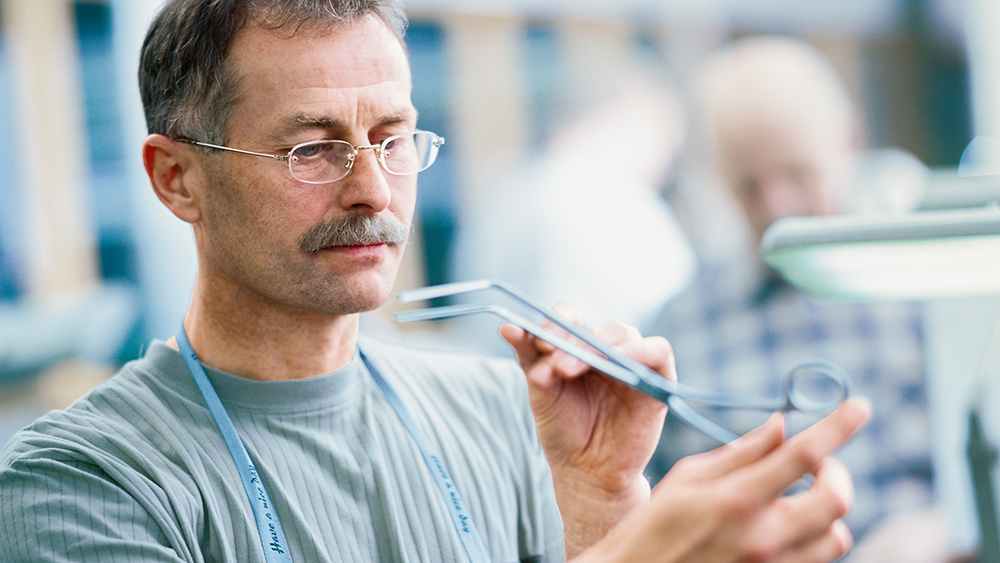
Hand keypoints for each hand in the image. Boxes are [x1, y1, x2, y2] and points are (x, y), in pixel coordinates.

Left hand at [500, 306, 676, 554]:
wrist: (588, 472)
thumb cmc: (563, 431)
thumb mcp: (540, 393)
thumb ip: (529, 359)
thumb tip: (506, 326)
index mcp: (576, 348)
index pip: (569, 317)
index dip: (556, 322)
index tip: (540, 340)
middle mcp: (604, 351)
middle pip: (594, 327)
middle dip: (572, 342)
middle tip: (555, 365)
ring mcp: (631, 362)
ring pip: (623, 333)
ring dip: (598, 347)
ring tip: (570, 370)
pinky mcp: (658, 377)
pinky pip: (657, 350)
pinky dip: (639, 350)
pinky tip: (616, 363)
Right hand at [578, 397, 870, 562]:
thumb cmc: (655, 526)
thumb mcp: (687, 479)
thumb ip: (740, 453)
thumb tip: (782, 425)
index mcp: (736, 499)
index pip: (802, 454)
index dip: (837, 426)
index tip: (860, 406)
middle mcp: (763, 537)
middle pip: (837, 500)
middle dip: (837, 473)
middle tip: (817, 465)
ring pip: (837, 536)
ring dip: (826, 511)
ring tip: (796, 501)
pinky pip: (818, 560)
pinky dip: (814, 538)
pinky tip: (785, 527)